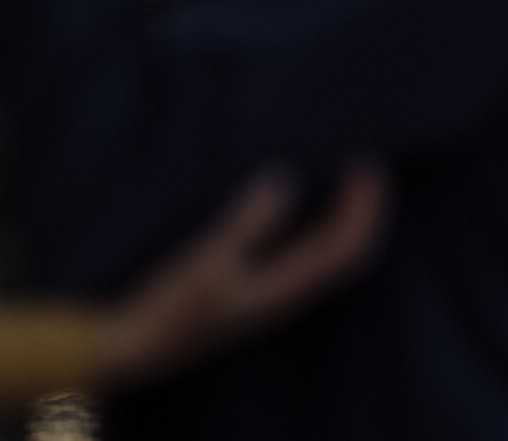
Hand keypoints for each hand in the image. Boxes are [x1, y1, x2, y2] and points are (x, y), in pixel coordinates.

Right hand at [94, 164, 389, 391]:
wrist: (140, 342)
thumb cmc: (174, 303)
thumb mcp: (210, 257)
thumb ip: (249, 221)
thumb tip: (286, 180)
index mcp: (286, 288)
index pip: (346, 250)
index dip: (366, 209)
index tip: (366, 164)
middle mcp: (288, 293)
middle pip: (345, 253)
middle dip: (363, 210)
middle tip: (365, 165)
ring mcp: (272, 292)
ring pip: (327, 254)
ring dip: (342, 217)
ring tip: (344, 179)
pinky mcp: (253, 287)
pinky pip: (304, 254)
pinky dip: (317, 226)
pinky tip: (300, 206)